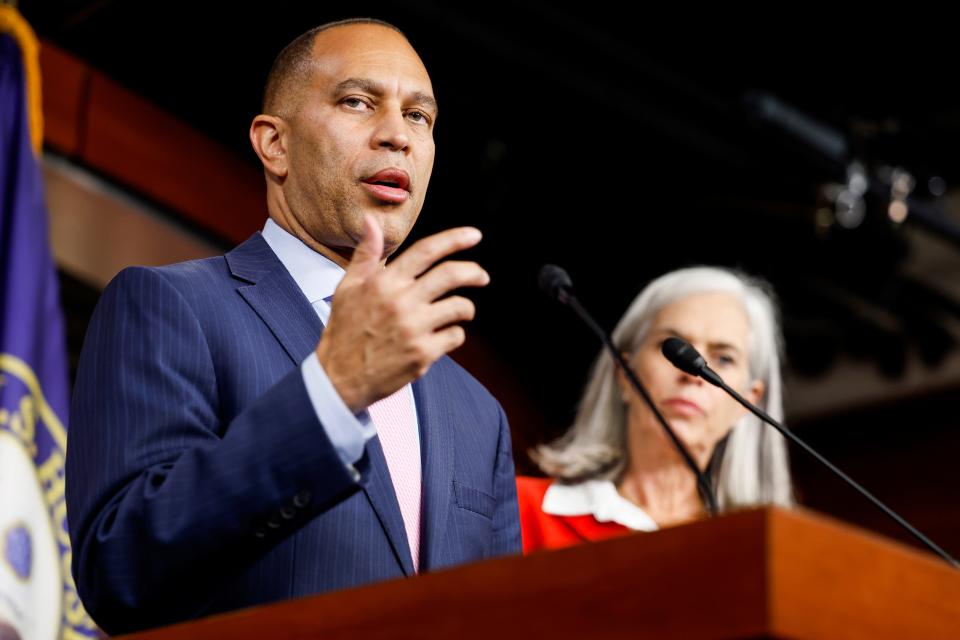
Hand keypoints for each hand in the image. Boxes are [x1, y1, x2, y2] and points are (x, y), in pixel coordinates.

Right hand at [316, 214, 488, 411]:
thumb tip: (371, 220)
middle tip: (482, 276)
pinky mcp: (423, 354)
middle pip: (451, 275)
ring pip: (459, 307)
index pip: (426, 251)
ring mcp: (414, 329)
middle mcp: (401, 302)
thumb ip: (366, 253)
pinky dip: (454, 335)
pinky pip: (455, 336)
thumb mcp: (348, 287)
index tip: (474, 235)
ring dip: (466, 309)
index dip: (454, 239)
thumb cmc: (344, 330)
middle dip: (474, 272)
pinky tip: (442, 337)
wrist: (339, 378)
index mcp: (384, 282)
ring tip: (460, 312)